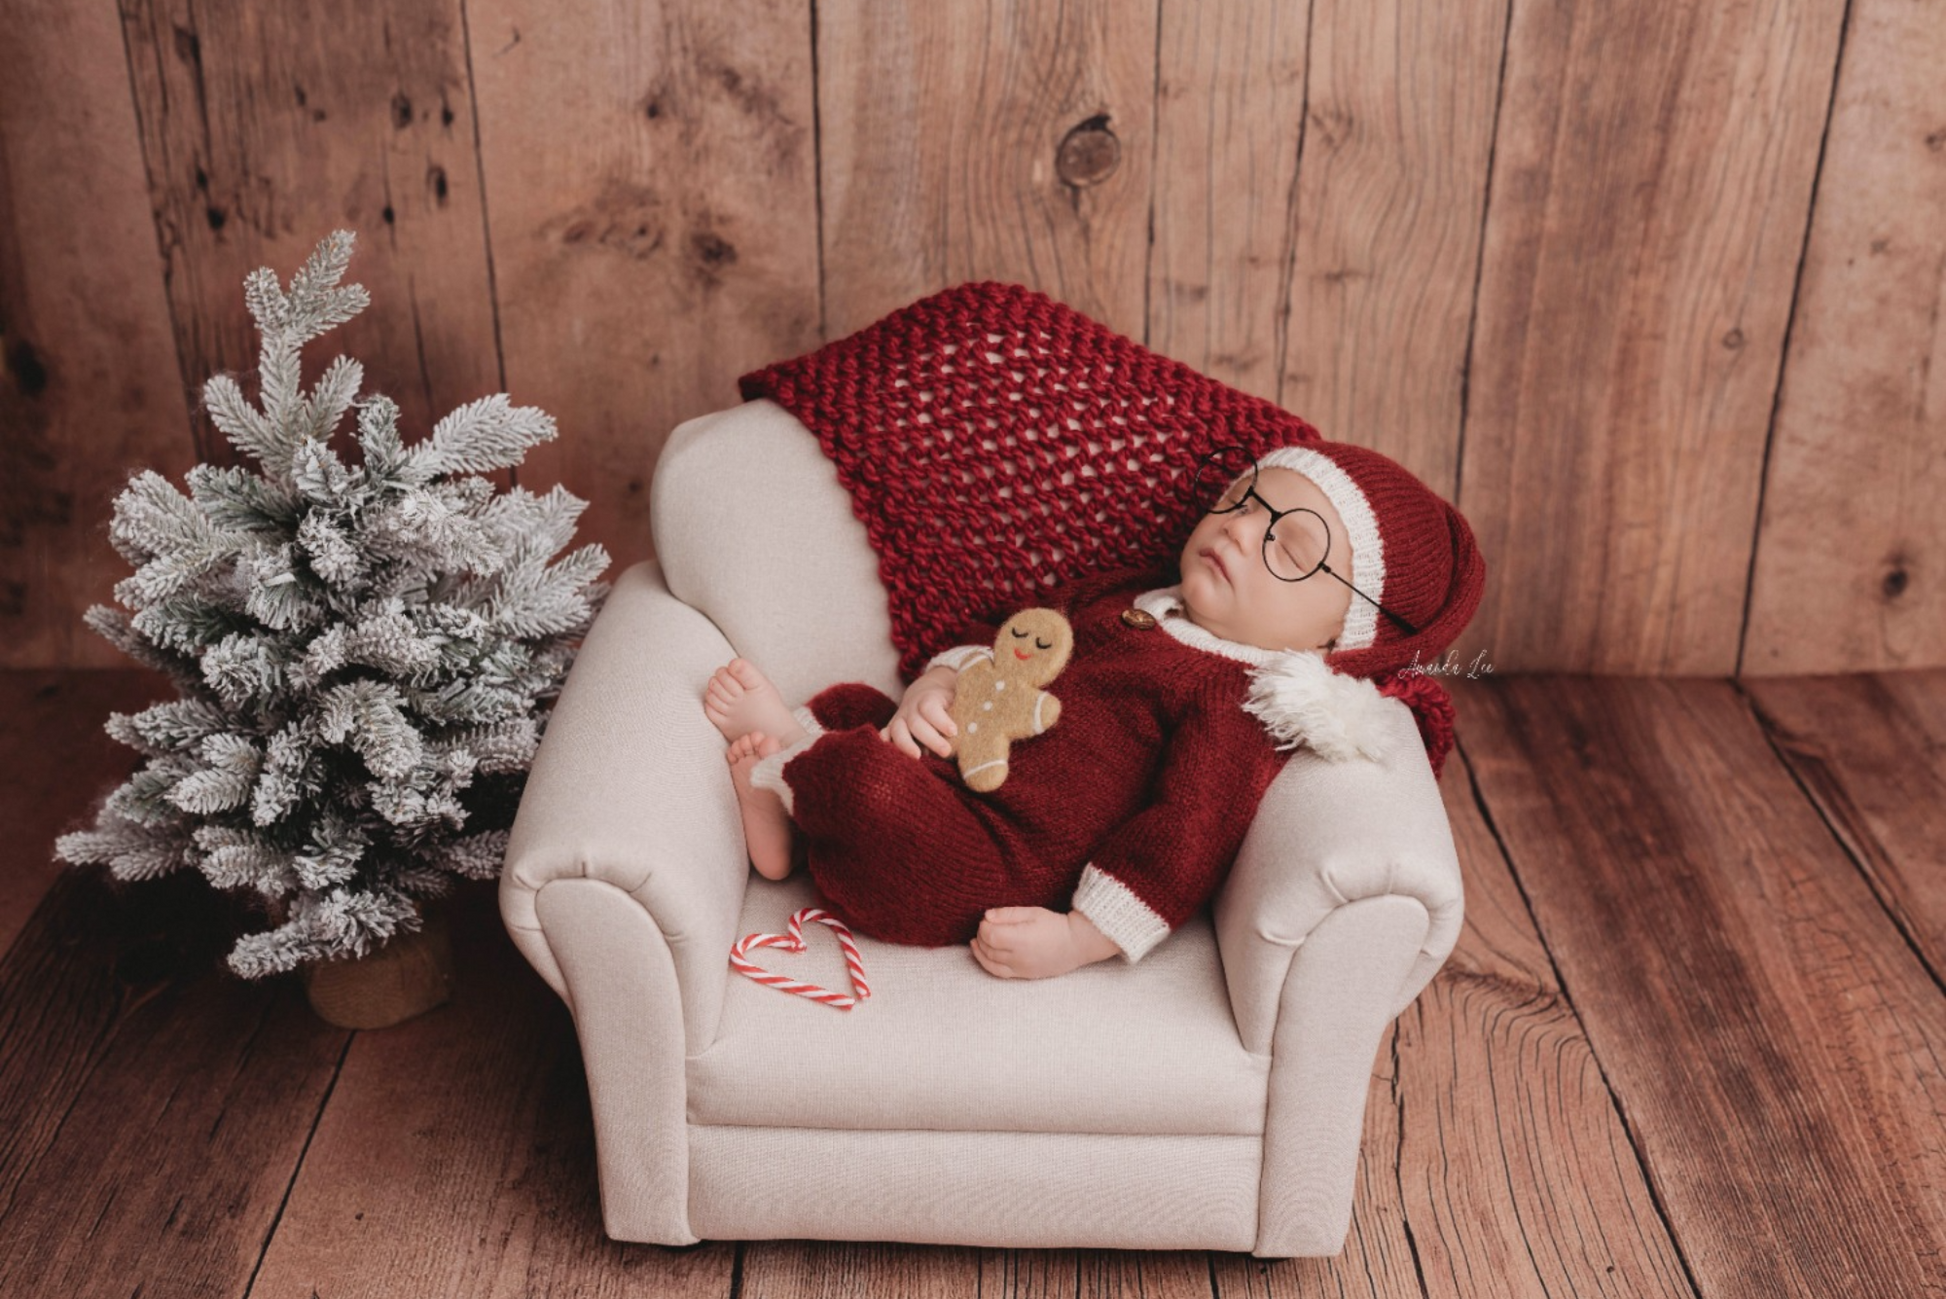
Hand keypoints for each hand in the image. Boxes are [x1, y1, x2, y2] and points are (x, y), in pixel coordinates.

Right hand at [880, 666, 958, 759]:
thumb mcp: (957, 701)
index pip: (930, 708)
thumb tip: (978, 730)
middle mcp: (911, 708)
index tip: (954, 731)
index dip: (941, 720)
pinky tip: (890, 755)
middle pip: (916, 723)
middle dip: (931, 738)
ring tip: (918, 757)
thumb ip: (964, 712)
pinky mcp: (892, 728)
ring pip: (897, 730)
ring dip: (906, 744)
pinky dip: (885, 744)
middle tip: (947, 752)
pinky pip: (885, 735)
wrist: (927, 693)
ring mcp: (900, 718)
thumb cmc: (948, 703)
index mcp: (928, 699)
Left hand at [971, 906, 1117, 978]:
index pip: (990, 935)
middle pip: (988, 949)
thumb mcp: (1032, 912)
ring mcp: (1021, 969)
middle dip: (981, 937)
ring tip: (976, 942)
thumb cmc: (1055, 925)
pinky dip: (988, 964)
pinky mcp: (1024, 975)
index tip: (987, 919)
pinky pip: (999, 973)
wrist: (1076, 944)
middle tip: (984, 926)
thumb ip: (1008, 914)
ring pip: (991, 963)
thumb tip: (987, 916)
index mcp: (1020, 939)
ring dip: (981, 952)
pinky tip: (985, 955)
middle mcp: (1019, 957)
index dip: (983, 926)